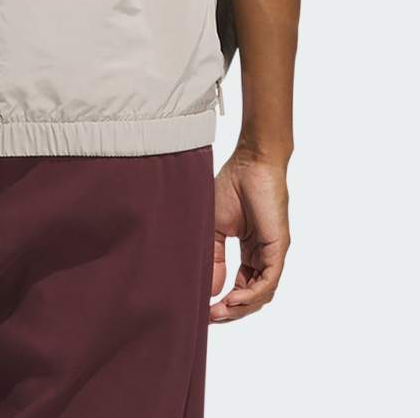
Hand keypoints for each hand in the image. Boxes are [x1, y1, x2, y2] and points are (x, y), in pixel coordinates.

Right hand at [211, 147, 290, 322]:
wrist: (250, 163)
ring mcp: (273, 254)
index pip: (241, 285)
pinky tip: (234, 300)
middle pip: (252, 296)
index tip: (204, 309)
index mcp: (250, 251)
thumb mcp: (214, 227)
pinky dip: (251, 294)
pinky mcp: (278, 248)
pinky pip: (268, 281)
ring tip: (219, 312)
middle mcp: (264, 257)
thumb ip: (214, 257)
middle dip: (232, 311)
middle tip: (210, 318)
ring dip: (241, 307)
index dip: (224, 300)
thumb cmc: (231, 187)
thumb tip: (211, 288)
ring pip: (261, 293)